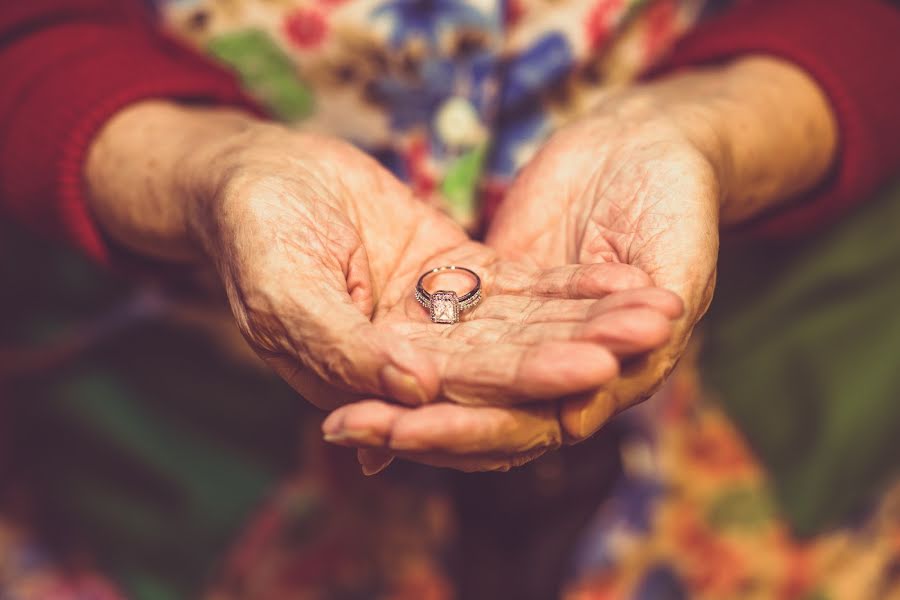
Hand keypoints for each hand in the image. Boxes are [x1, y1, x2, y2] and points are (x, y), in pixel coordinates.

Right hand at [86, 102, 679, 417]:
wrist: (253, 176)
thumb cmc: (252, 232)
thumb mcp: (280, 290)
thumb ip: (341, 346)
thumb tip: (417, 390)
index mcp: (366, 382)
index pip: (454, 398)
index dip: (521, 385)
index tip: (586, 371)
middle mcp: (410, 363)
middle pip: (506, 366)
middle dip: (576, 353)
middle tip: (643, 338)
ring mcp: (436, 320)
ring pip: (525, 327)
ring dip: (589, 319)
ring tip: (656, 307)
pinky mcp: (454, 276)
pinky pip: (522, 285)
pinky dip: (570, 283)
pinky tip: (623, 280)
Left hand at [325, 57, 837, 470]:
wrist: (657, 143)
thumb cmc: (684, 204)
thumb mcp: (680, 274)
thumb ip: (644, 349)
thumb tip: (572, 422)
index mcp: (609, 378)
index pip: (524, 423)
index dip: (463, 431)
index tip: (400, 434)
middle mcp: (556, 368)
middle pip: (475, 409)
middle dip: (412, 422)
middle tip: (346, 428)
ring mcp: (518, 329)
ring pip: (451, 374)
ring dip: (395, 393)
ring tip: (338, 414)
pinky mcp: (490, 287)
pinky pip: (444, 324)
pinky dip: (400, 344)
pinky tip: (352, 371)